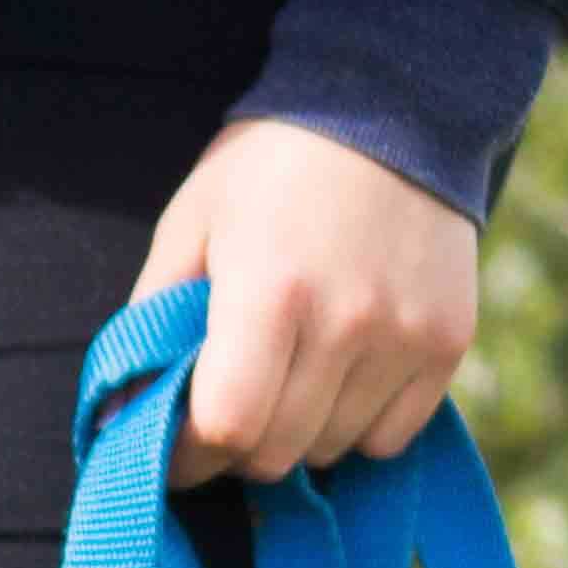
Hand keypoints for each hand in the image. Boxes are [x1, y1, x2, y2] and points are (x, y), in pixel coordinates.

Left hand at [139, 117, 481, 487]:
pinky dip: (356, 427)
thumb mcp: (189, 228)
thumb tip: (118, 415)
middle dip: (235, 448)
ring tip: (284, 379)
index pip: (227, 426)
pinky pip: (392, 437)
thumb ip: (151, 322)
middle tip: (224, 412)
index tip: (173, 452)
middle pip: (277, 452)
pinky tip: (338, 377)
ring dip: (296, 435)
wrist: (390, 110)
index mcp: (270, 293)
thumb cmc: (268, 171)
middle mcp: (346, 322)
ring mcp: (406, 336)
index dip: (188, 457)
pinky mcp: (449, 342)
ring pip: (333, 450)